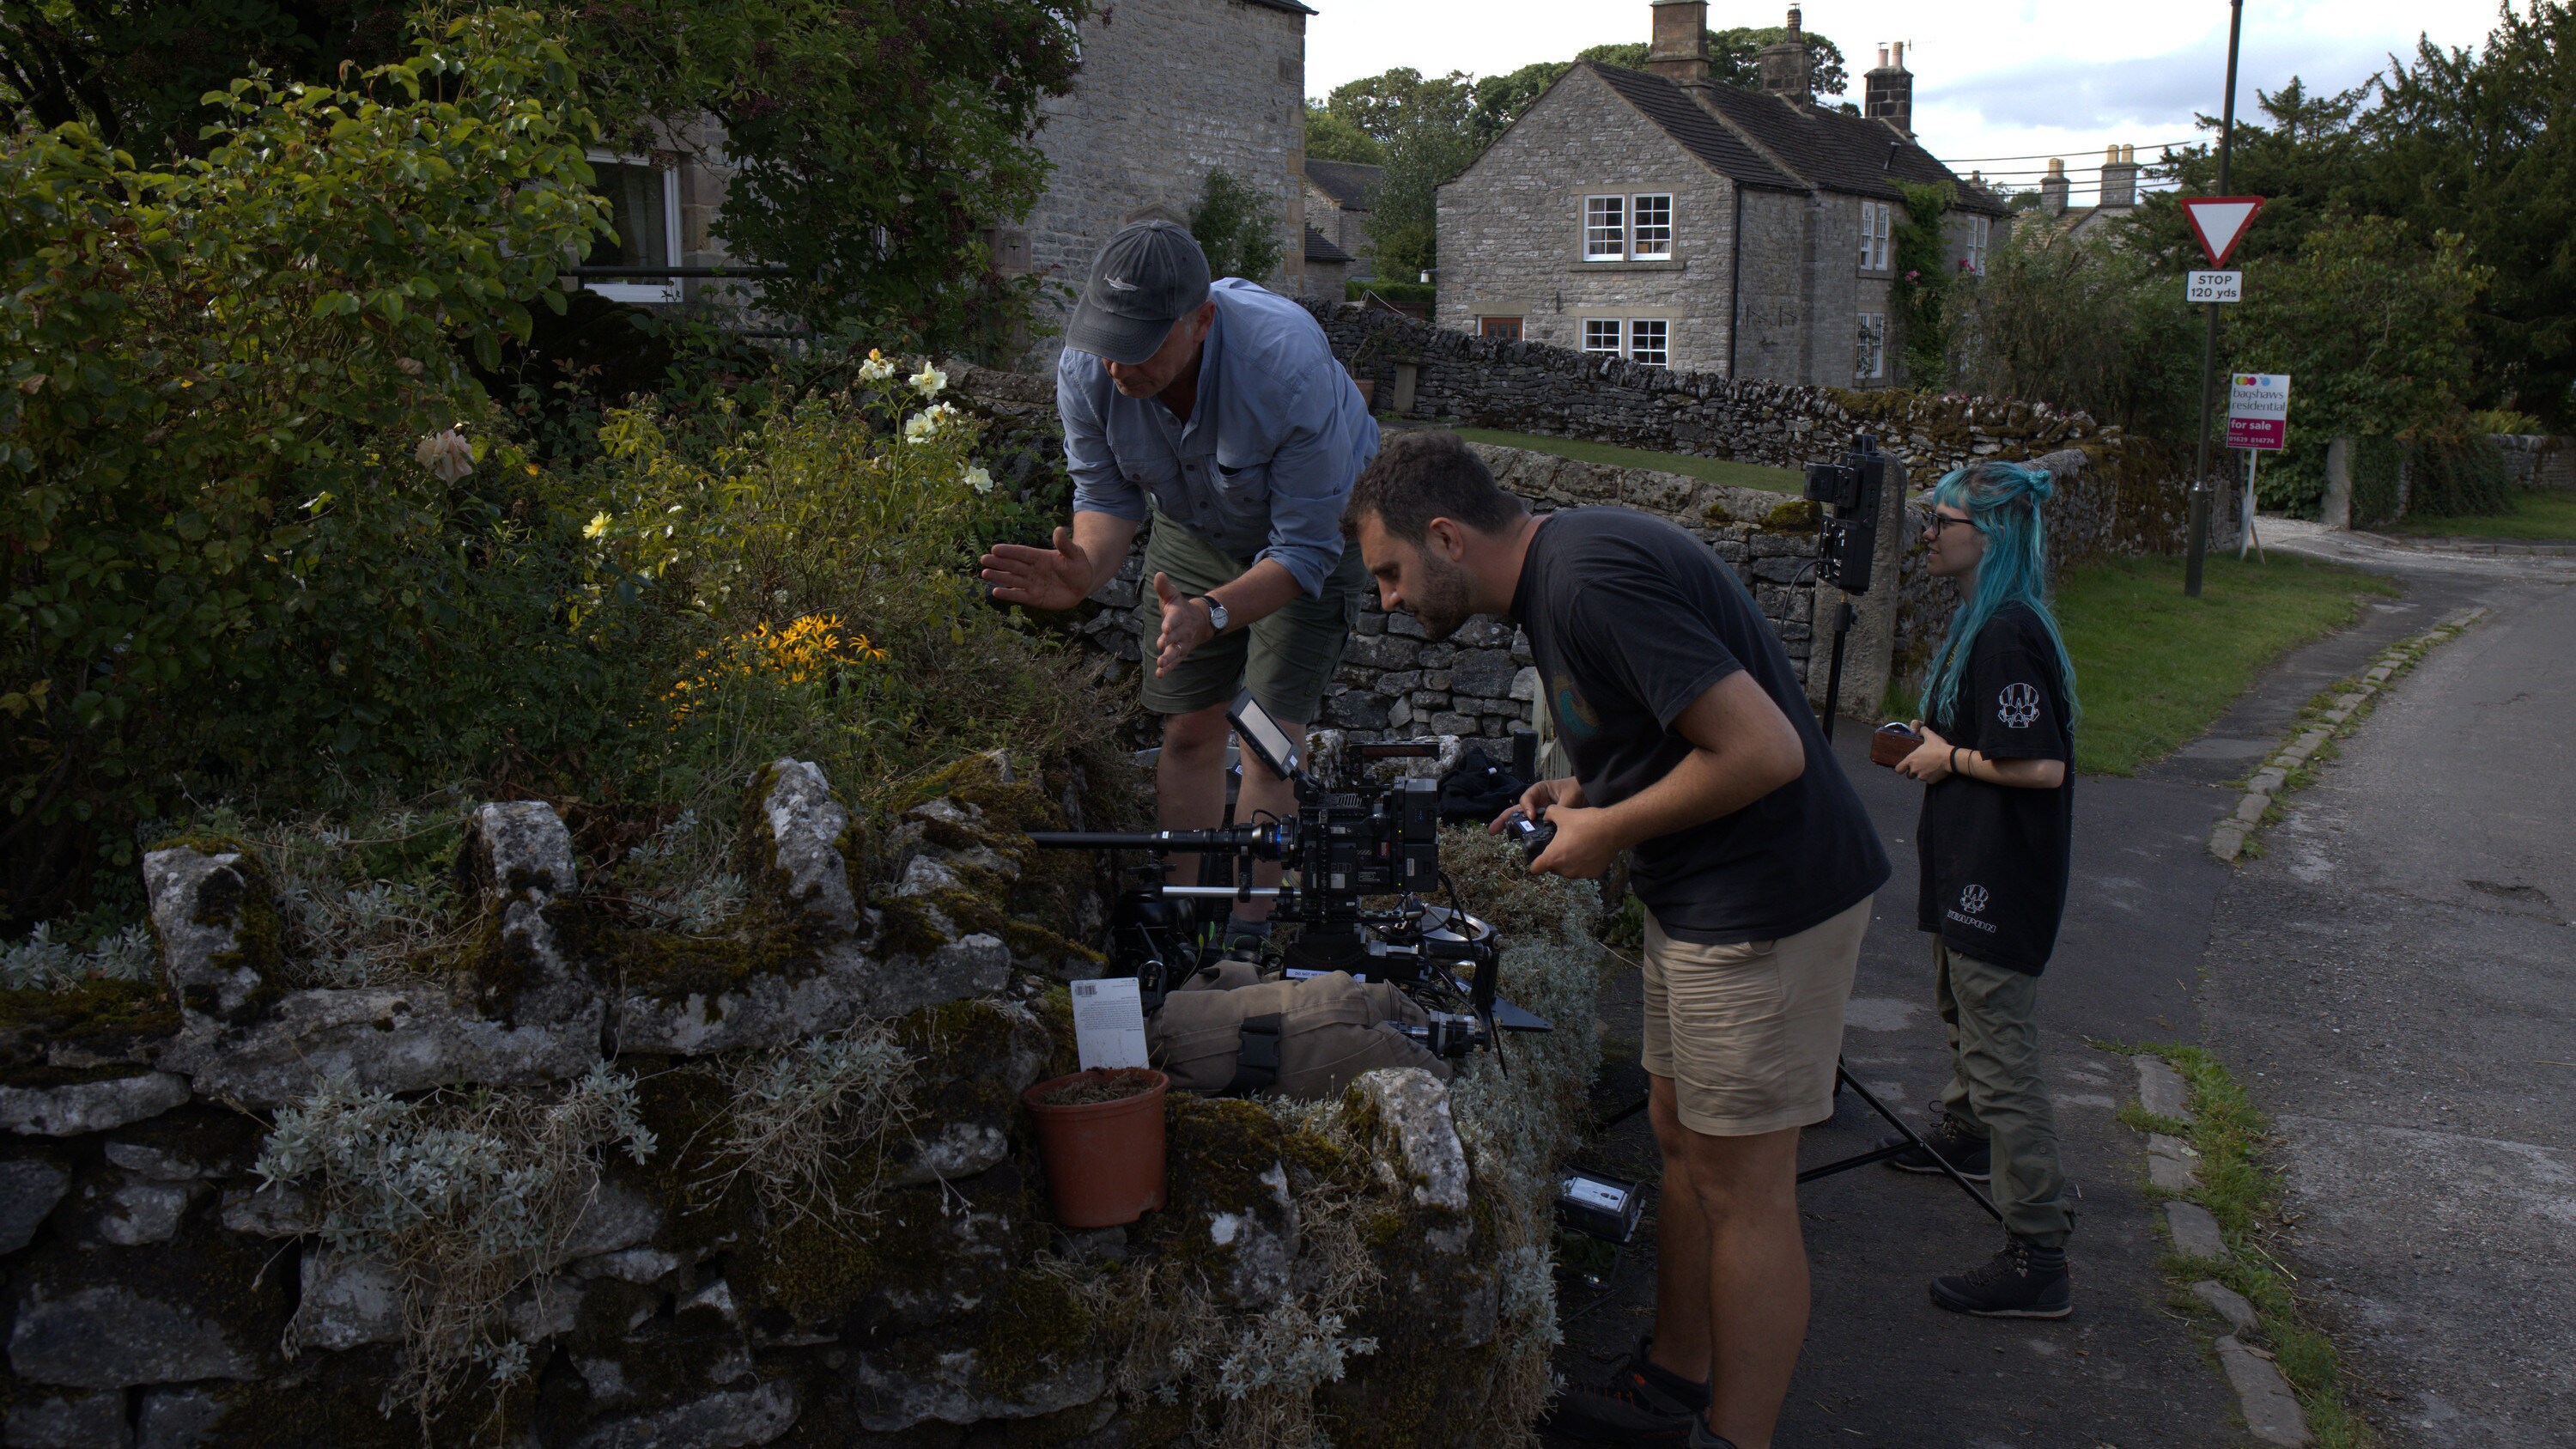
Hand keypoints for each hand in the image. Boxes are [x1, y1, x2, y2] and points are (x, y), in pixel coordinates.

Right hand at [979, 526, 1093, 611]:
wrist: (1082, 584)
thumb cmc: (1078, 565)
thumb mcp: (1074, 554)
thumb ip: (1065, 544)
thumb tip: (1058, 529)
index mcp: (1040, 557)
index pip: (1022, 553)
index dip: (1010, 551)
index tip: (995, 548)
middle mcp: (1032, 570)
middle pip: (1013, 566)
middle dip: (999, 563)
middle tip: (983, 559)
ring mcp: (1032, 584)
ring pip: (1013, 580)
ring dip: (999, 577)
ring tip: (984, 574)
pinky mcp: (1034, 598)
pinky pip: (1019, 596)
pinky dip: (1008, 594)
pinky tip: (995, 591)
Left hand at [1152, 573, 1214, 676]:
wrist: (1200, 621)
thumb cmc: (1180, 608)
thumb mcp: (1173, 596)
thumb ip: (1164, 587)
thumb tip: (1158, 574)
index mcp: (1179, 615)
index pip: (1175, 619)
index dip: (1170, 623)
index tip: (1165, 628)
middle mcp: (1182, 630)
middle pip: (1176, 637)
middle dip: (1169, 640)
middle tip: (1161, 644)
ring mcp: (1182, 643)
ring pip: (1176, 652)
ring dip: (1168, 658)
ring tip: (1160, 664)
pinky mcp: (1181, 653)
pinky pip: (1175, 662)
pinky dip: (1168, 668)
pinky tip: (1159, 674)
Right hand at [1489, 776, 1586, 834]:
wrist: (1587, 794)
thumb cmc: (1577, 790)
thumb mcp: (1569, 797)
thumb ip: (1561, 809)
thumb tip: (1552, 821)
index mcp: (1539, 791)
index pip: (1527, 798)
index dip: (1526, 807)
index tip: (1531, 816)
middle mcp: (1535, 802)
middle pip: (1516, 809)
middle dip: (1503, 819)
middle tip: (1492, 829)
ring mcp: (1537, 812)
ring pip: (1520, 820)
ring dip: (1510, 827)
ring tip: (1495, 833)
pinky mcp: (1543, 822)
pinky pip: (1532, 828)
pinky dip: (1525, 835)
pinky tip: (1519, 842)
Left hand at [1525, 802, 1618, 878]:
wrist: (1612, 829)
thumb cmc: (1586, 823)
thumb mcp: (1563, 813)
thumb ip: (1549, 814)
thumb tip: (1546, 816)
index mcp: (1553, 857)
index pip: (1535, 869)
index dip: (1535, 863)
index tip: (1540, 856)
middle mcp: (1564, 870)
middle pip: (1553, 869)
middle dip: (1555, 859)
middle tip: (1562, 845)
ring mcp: (1579, 873)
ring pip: (1568, 870)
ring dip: (1569, 862)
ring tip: (1577, 846)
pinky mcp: (1593, 874)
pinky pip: (1583, 870)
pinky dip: (1583, 863)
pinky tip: (1588, 850)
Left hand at [1895, 721, 1955, 781]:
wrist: (1950, 758)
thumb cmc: (1938, 747)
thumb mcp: (1930, 736)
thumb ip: (1923, 731)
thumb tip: (1921, 728)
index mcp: (1911, 760)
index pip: (1898, 769)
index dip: (1900, 768)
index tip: (1904, 767)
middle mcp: (1915, 770)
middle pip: (1909, 775)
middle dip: (1913, 772)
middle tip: (1920, 765)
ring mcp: (1922, 777)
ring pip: (1919, 777)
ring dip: (1922, 773)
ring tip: (1930, 766)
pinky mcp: (1930, 781)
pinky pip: (1928, 780)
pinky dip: (1931, 776)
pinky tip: (1936, 770)